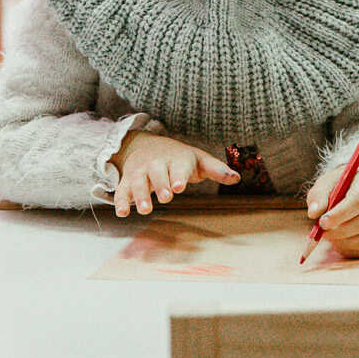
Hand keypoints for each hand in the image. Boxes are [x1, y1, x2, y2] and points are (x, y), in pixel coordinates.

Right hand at [111, 132, 238, 216]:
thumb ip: (217, 169)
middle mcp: (157, 165)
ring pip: (139, 182)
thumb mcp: (198, 159)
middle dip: (161, 185)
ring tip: (145, 209)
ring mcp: (141, 172)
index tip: (179, 186)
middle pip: (157, 174)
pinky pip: (122, 190)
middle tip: (166, 197)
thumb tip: (237, 178)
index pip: (179, 167)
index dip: (179, 176)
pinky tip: (123, 212)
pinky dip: (121, 200)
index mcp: (177, 159)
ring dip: (141, 195)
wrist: (145, 145)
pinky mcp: (128, 181)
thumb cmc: (179, 157)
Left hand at [306, 168, 358, 256]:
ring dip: (343, 240)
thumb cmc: (338, 186)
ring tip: (328, 235)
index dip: (340, 214)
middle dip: (340, 231)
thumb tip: (314, 213)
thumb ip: (318, 195)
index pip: (358, 200)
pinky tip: (337, 240)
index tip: (322, 222)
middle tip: (322, 233)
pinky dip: (349, 246)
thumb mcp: (326, 183)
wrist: (353, 189)